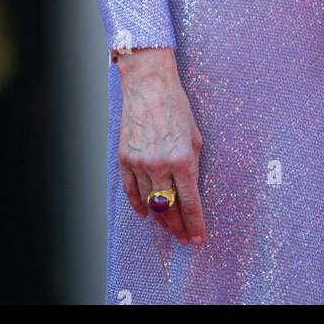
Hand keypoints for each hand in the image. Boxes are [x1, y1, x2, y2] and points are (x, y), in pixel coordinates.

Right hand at [115, 46, 205, 244]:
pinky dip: (138, 206)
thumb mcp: (195, 136)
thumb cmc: (176, 106)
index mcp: (182, 159)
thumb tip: (190, 190)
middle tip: (184, 237)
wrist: (149, 85)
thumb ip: (193, 165)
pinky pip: (131, 191)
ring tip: (169, 228)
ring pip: (149, 204)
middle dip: (178, 227)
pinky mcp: (125, 159)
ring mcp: (140, 163)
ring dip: (160, 219)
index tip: (198, 238)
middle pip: (168, 209)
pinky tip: (145, 215)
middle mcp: (160, 165)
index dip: (195, 224)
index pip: (190, 203)